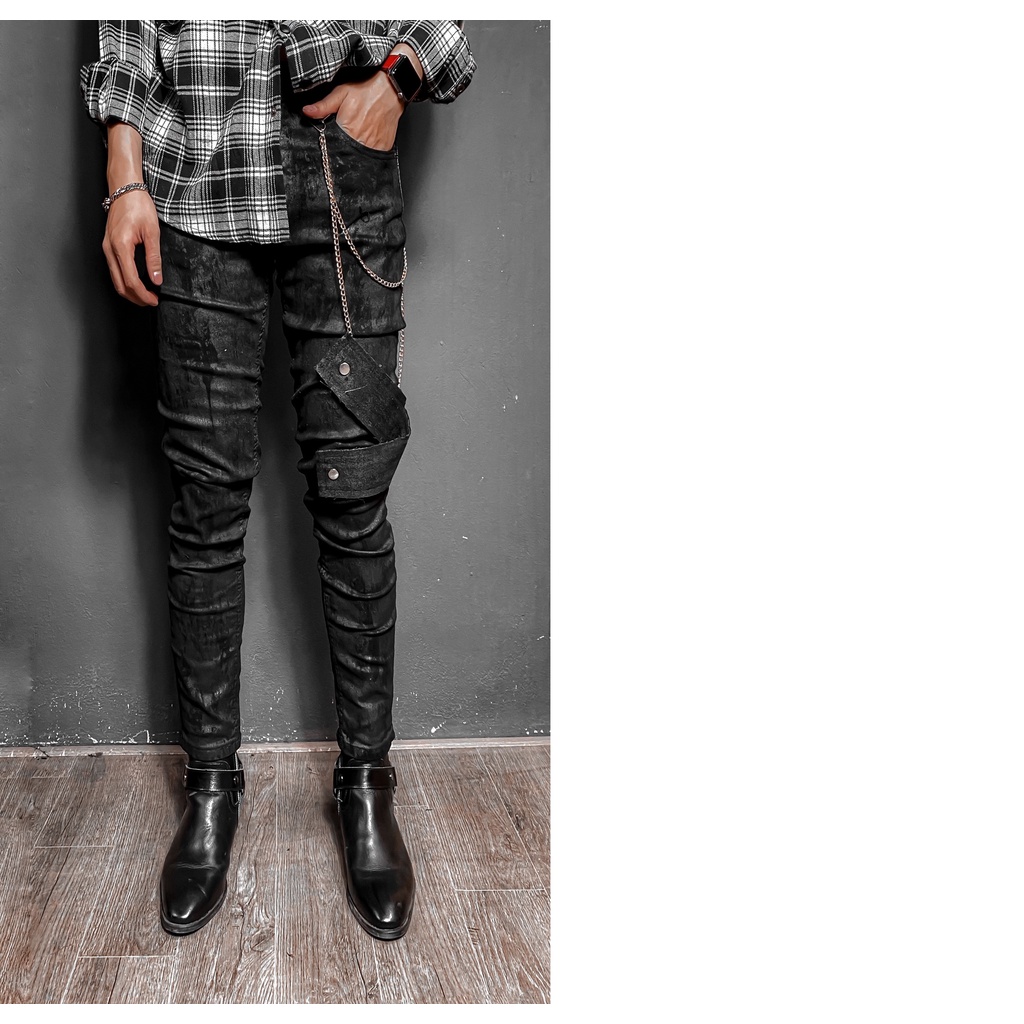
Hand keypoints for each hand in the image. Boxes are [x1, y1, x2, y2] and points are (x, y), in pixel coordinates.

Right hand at [102, 189, 161, 306]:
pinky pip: (114, 270)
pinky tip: (136, 282)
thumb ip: (154, 258)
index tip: (154, 300)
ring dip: (130, 291)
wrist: (125, 189)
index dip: (143, 295)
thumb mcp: (152, 232)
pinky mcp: (108, 246)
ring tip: (146, 295)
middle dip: (135, 297)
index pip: (130, 281)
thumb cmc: (138, 205)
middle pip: (120, 285)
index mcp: (121, 246)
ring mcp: (107, 248)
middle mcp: (109, 249)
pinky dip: (125, 280)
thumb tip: (156, 279)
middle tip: (151, 301)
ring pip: (115, 279)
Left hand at [301, 72, 404, 150]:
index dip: (332, 141)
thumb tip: (307, 112)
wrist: (391, 89)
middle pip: (347, 151)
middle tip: (348, 131)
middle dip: (344, 145)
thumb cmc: (366, 89)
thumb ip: (323, 106)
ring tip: (359, 133)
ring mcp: (374, 145)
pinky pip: (374, 153)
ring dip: (357, 147)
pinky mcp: (384, 146)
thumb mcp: (341, 93)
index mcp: (347, 128)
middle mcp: (361, 139)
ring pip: (361, 154)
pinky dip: (370, 148)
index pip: (334, 144)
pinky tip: (369, 136)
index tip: (333, 137)